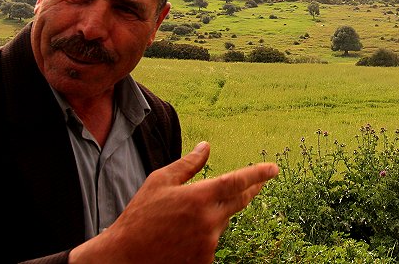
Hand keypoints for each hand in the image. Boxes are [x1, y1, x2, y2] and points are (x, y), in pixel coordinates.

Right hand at [69, 141, 278, 263]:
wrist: (124, 259)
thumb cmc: (139, 217)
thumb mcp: (159, 183)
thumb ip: (187, 164)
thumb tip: (206, 146)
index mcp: (199, 198)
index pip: (238, 181)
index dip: (258, 173)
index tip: (274, 168)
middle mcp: (209, 221)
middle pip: (240, 201)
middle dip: (251, 190)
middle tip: (259, 183)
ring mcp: (208, 244)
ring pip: (223, 222)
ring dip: (215, 216)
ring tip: (186, 219)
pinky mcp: (204, 261)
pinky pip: (212, 243)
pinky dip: (204, 236)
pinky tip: (184, 237)